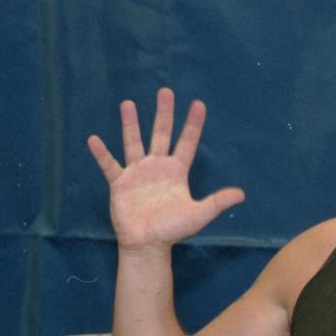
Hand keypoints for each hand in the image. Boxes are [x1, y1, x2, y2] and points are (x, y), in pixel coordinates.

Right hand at [88, 87, 244, 252]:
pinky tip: (93, 139)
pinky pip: (109, 165)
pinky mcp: (119, 183)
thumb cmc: (173, 230)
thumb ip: (217, 202)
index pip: (187, 142)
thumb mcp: (198, 215)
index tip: (198, 103)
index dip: (193, 124)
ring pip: (134, 142)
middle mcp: (157, 166)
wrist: (147, 244)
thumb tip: (241, 195)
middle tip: (166, 91)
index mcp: (177, 171)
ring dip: (131, 124)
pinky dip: (102, 154)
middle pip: (161, 134)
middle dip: (164, 113)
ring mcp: (137, 172)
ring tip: (128, 103)